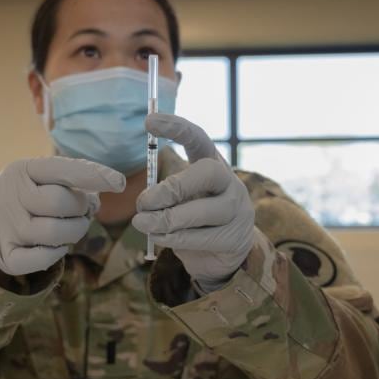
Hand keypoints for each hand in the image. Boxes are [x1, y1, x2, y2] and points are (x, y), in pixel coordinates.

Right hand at [0, 156, 125, 275]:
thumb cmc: (29, 195)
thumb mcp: (43, 177)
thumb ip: (74, 180)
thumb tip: (104, 194)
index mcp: (23, 170)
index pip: (61, 168)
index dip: (93, 175)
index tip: (119, 183)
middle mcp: (11, 196)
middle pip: (61, 203)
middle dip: (81, 209)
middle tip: (81, 212)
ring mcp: (7, 227)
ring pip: (56, 233)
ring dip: (75, 232)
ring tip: (71, 227)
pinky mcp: (7, 256)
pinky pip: (42, 259)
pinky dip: (56, 255)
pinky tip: (56, 247)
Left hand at [132, 114, 254, 291]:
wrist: (222, 255)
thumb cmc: (194, 219)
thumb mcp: (181, 198)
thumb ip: (166, 193)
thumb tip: (144, 202)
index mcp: (213, 164)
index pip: (199, 138)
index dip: (176, 127)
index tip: (148, 122)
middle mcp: (230, 183)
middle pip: (208, 172)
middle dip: (172, 187)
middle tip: (142, 202)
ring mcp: (237, 211)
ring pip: (203, 211)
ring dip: (166, 218)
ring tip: (141, 223)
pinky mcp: (234, 239)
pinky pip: (201, 238)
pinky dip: (173, 238)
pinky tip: (157, 237)